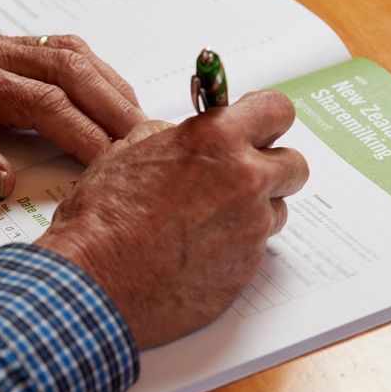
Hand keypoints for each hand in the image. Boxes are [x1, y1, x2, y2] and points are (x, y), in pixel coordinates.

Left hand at [0, 29, 144, 196]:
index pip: (43, 104)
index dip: (84, 133)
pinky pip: (53, 48)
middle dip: (112, 105)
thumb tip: (4, 182)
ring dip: (106, 83)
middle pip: (69, 69)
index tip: (112, 162)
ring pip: (67, 52)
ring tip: (133, 117)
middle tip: (144, 140)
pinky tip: (100, 91)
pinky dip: (87, 70)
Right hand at [35, 91, 308, 348]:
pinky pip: (253, 250)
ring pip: (275, 211)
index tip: (256, 125)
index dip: (265, 118)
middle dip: (270, 168)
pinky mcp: (246, 270)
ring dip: (253, 212)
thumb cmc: (103, 218)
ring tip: (206, 222)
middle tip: (237, 177)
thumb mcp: (126, 153)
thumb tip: (180, 136)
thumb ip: (169, 137)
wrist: (97, 281)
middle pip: (293, 165)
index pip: (277, 110)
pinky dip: (233, 248)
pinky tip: (195, 252)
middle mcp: (245, 181)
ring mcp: (250, 230)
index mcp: (217, 141)